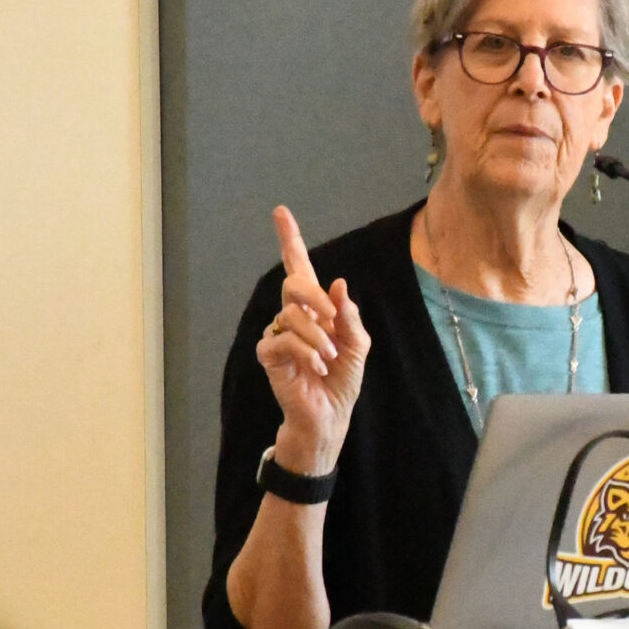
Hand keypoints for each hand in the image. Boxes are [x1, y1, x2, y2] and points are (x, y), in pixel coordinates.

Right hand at [255, 206, 369, 475]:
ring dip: (317, 336)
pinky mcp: (270, 356)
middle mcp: (294, 316)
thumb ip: (349, 315)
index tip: (280, 212)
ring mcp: (279, 335)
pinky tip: (316, 367)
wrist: (331, 416)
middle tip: (332, 319)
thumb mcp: (358, 345)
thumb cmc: (342, 380)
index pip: (298, 267)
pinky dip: (305, 352)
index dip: (290, 239)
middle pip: (294, 284)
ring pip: (291, 315)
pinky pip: (282, 340)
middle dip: (314, 296)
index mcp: (315, 309)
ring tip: (329, 358)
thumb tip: (338, 284)